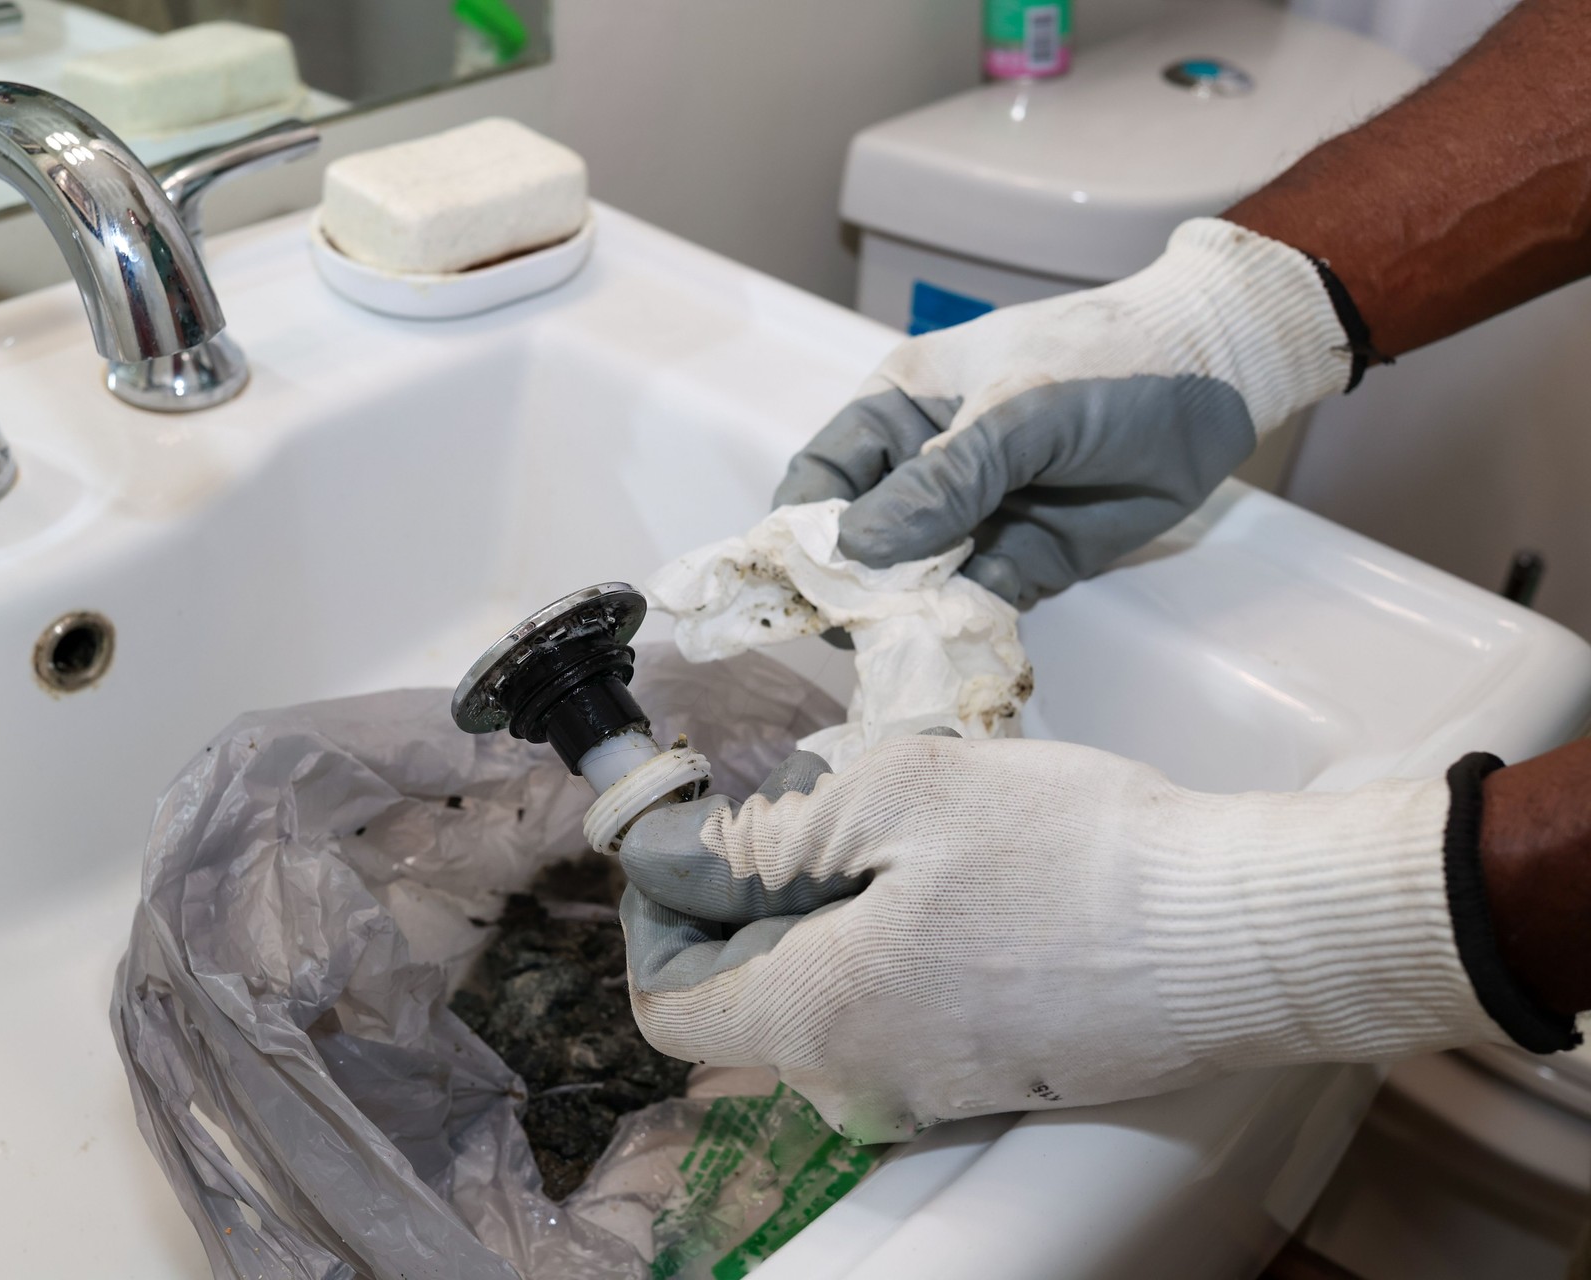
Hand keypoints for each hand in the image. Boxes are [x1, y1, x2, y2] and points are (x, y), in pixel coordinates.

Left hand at [619, 735, 1504, 1141]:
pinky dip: (894, 957)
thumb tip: (704, 857)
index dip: (662, 920)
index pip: (668, 1007)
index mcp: (814, 1020)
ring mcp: (928, 1094)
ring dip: (831, 929)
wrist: (1238, 936)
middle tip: (816, 820)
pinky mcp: (991, 1084)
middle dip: (754, 913)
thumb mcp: (902, 790)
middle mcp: (857, 1085)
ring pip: (826, 1009)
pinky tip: (961, 893)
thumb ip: (775, 831)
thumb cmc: (1073, 855)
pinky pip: (897, 1022)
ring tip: (903, 848)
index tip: (697, 849)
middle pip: (747, 1006)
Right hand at [777, 219, 1350, 605]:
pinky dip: (958, 634)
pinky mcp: (1019, 565)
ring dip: (903, 620)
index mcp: (899, 412)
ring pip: (909, 586)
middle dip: (849, 589)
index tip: (801, 585)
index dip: (801, 531)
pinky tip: (956, 649)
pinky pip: (969, 610)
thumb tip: (858, 550)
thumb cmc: (1107, 363)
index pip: (820, 479)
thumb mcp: (1019, 411)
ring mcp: (968, 522)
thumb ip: (942, 480)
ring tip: (907, 647)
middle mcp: (919, 472)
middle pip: (855, 545)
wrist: (1220, 382)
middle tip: (858, 632)